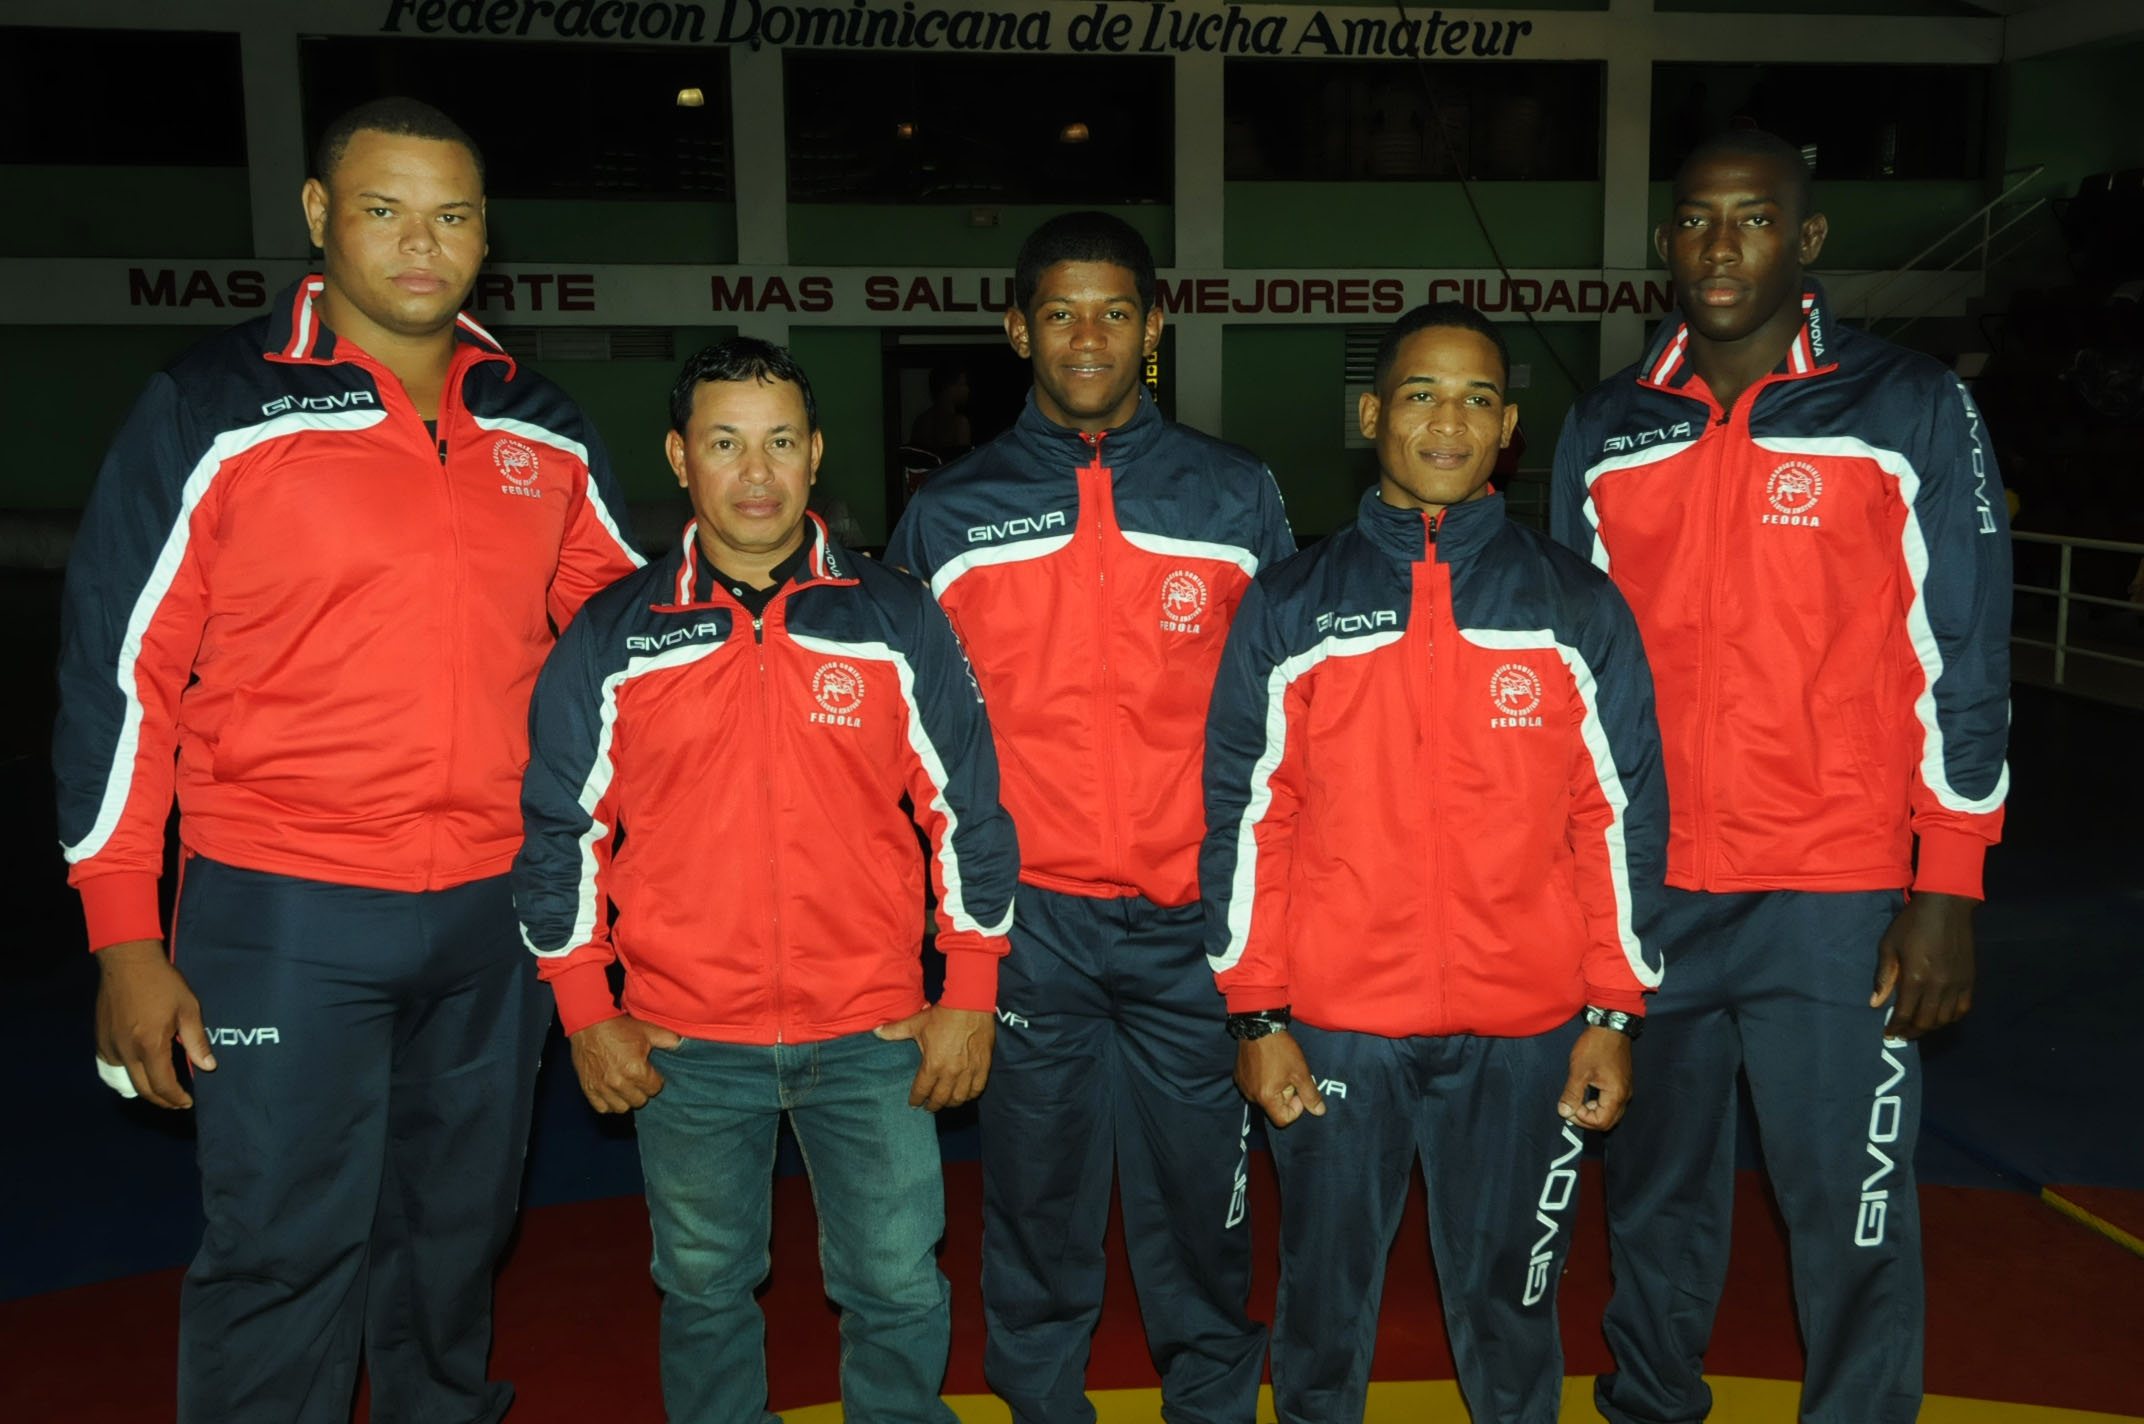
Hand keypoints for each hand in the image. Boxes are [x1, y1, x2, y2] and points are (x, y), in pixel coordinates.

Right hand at [95, 938, 212, 1109]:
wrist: (127, 962)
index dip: (176, 1098)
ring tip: (162, 1090)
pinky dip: (128, 1075)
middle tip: (177, 1101)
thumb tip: (208, 1066)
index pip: (162, 1085)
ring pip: (126, 1081)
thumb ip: (196, 1041)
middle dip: (162, 1100)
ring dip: (145, 1090)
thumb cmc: (162, 982)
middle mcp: (126, 1051)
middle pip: (143, 1089)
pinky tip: (142, 1071)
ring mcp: (110, 1046)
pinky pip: (114, 1067)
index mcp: (149, 1045)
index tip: (187, 1103)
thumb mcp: (188, 1009)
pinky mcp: (100, 1040)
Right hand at [568, 1015, 682, 1112]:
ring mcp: (602, 1087)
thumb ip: (669, 1040)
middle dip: (642, 1090)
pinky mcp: (588, 1089)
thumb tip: (683, 1046)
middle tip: (639, 1079)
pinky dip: (609, 1103)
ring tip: (627, 1087)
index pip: (655, 1089)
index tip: (652, 1073)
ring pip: (622, 1108)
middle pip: (640, 1101)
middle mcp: (619, 1082)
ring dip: (627, 1099)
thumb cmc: (619, 1027)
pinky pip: (603, 1108)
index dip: (656, 1080)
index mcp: (636, 1070)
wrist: (589, 1024)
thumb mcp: (648, 1030)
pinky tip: (613, 1093)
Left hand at [876, 1005, 992, 1109]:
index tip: (913, 1103)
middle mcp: (951, 1073)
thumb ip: (895, 1031)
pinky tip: (965, 1094)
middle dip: (932, 1105)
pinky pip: (977, 1089)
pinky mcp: (983, 1066)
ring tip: (946, 1102)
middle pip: (940, 1099)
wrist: (970, 1004)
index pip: (921, 1091)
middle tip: (928, 1107)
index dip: (916, 1099)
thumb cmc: (943, 1014)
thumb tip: (876, 1032)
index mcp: (933, 1065)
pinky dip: (969, 1095)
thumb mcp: (916, 1023)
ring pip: (959, 1098)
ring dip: (950, 1103)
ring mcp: (969, 1071)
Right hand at [1236, 1032, 1324, 1127]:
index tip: (1298, 1091)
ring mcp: (1243, 1086)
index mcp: (1266, 1098)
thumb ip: (1310, 1094)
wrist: (1258, 1027)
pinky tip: (1268, 1065)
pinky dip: (1263, 1082)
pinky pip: (1254, 1087)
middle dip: (1285, 1096)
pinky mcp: (1239, 1076)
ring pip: (1264, 1097)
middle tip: (1289, 1076)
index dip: (1296, 1109)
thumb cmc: (1280, 1049)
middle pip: (1273, 1108)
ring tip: (1279, 1069)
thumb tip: (1319, 1112)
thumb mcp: (1300, 1072)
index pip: (1283, 1120)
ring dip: (1274, 1089)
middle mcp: (1251, 1096)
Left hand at [1558, 1025, 1632, 1130]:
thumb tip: (1564, 1112)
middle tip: (1572, 1108)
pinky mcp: (1622, 1083)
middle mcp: (1625, 1096)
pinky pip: (1612, 1102)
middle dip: (1588, 1119)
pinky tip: (1587, 1093)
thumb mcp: (1579, 1071)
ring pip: (1610, 1112)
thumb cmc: (1596, 1047)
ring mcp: (1625, 1089)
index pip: (1601, 1122)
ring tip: (1578, 1100)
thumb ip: (1572, 1094)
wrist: (1611, 1027)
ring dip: (1593, 1111)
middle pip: (1608, 1121)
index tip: (1570, 1107)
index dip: (1583, 1119)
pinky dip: (1598, 1103)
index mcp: (1616, 1095)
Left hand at [1872, 891, 1975, 1039]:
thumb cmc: (1911, 924)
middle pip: (1926, 1021)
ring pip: (1945, 1019)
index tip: (1888, 1033)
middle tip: (1901, 1033)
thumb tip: (1875, 1004)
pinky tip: (1940, 1016)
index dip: (1896, 1027)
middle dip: (1912, 1031)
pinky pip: (1963, 1009)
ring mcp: (1957, 984)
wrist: (1946, 907)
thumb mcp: (1889, 946)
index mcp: (1916, 977)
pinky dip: (1951, 1017)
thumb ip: (1884, 977)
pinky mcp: (1970, 980)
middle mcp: (1939, 985)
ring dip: (1931, 1026)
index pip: (1905, 1014)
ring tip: (1918, 1026)